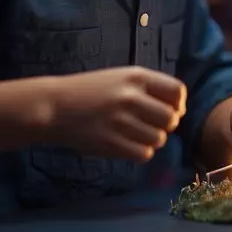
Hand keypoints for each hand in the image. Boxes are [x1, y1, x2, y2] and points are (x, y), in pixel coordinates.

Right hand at [46, 67, 185, 160]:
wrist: (53, 106)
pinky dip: (140, 152)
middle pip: (171, 119)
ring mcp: (121, 121)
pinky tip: (128, 145)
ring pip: (159, 139)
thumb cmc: (91, 91)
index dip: (178, 104)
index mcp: (136, 77)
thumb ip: (149, 88)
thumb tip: (178, 110)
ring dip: (151, 140)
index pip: (177, 91)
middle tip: (149, 125)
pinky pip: (144, 154)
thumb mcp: (121, 78)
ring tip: (135, 134)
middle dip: (165, 125)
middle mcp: (131, 97)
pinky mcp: (111, 143)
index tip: (170, 110)